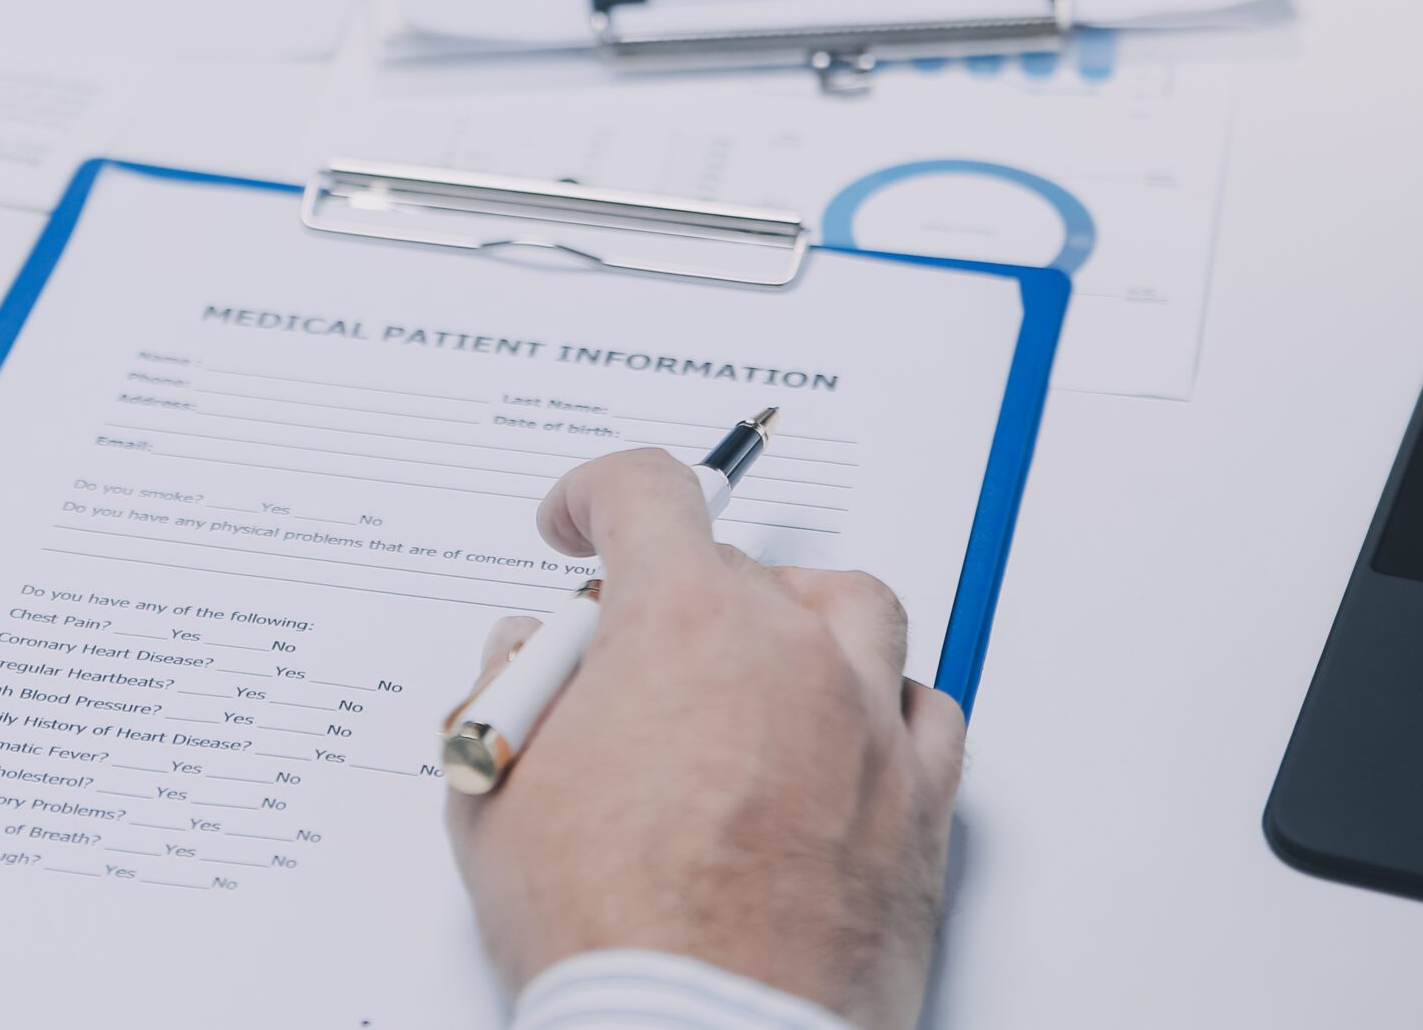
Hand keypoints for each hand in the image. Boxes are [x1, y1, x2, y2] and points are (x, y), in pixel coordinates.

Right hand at [446, 450, 964, 1027]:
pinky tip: (840, 731)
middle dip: (673, 595)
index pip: (649, 493)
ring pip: (854, 611)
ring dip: (798, 617)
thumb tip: (528, 652)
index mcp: (682, 623)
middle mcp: (789, 652)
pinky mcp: (918, 805)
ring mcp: (865, 725)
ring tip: (754, 661)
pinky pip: (926, 709)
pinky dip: (882, 703)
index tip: (580, 520)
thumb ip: (509, 692)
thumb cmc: (607, 929)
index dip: (597, 493)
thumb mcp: (496, 789)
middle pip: (739, 565)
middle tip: (628, 659)